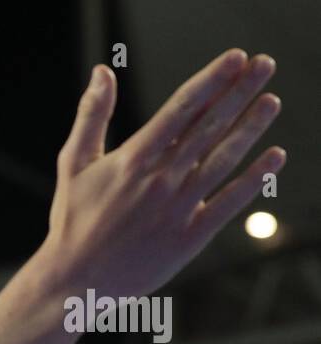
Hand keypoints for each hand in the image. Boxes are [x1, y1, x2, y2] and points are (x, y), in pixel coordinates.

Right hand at [43, 50, 283, 299]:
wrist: (74, 282)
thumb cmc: (72, 221)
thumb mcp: (73, 164)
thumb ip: (91, 116)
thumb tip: (103, 72)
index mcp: (131, 161)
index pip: (180, 110)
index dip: (211, 82)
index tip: (235, 59)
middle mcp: (158, 182)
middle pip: (208, 128)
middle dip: (238, 93)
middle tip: (264, 65)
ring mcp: (176, 210)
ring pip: (222, 161)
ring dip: (250, 129)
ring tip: (271, 101)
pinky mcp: (188, 239)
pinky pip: (228, 204)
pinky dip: (253, 181)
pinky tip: (273, 158)